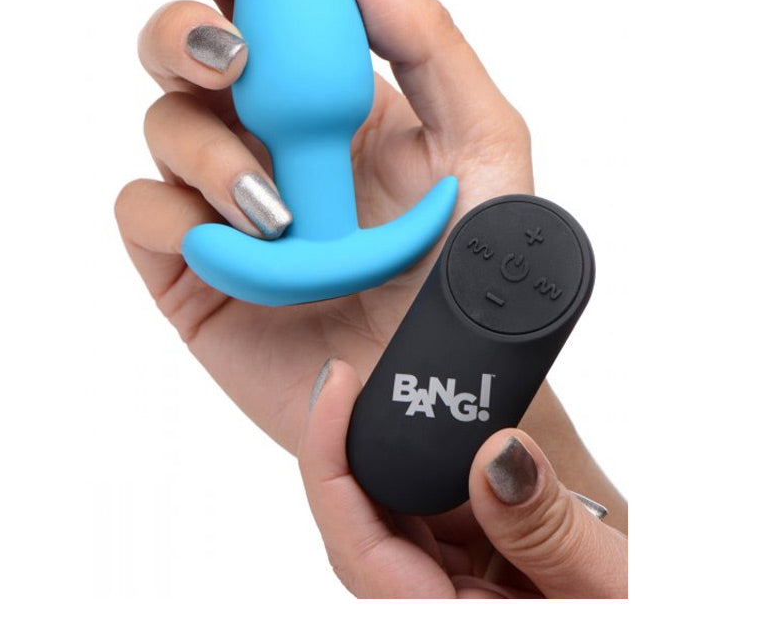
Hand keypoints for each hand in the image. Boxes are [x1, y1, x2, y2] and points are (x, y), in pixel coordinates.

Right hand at [115, 0, 531, 452]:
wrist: (436, 388)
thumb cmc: (465, 271)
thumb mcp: (482, 146)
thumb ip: (430, 45)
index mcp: (331, 104)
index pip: (263, 11)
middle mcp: (268, 142)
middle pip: (185, 54)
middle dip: (186, 33)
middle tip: (233, 55)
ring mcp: (224, 204)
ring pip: (163, 126)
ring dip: (206, 148)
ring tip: (278, 210)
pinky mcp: (191, 270)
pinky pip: (144, 214)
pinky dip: (175, 215)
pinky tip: (239, 245)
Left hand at [299, 359, 627, 597]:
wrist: (647, 611)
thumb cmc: (634, 614)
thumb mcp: (609, 584)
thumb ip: (547, 527)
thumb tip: (496, 450)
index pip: (357, 549)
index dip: (328, 467)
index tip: (333, 390)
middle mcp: (436, 609)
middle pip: (364, 530)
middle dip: (352, 452)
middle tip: (354, 379)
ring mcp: (454, 595)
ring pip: (398, 523)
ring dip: (399, 461)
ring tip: (408, 397)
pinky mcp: (477, 579)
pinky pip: (440, 522)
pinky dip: (440, 474)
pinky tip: (454, 437)